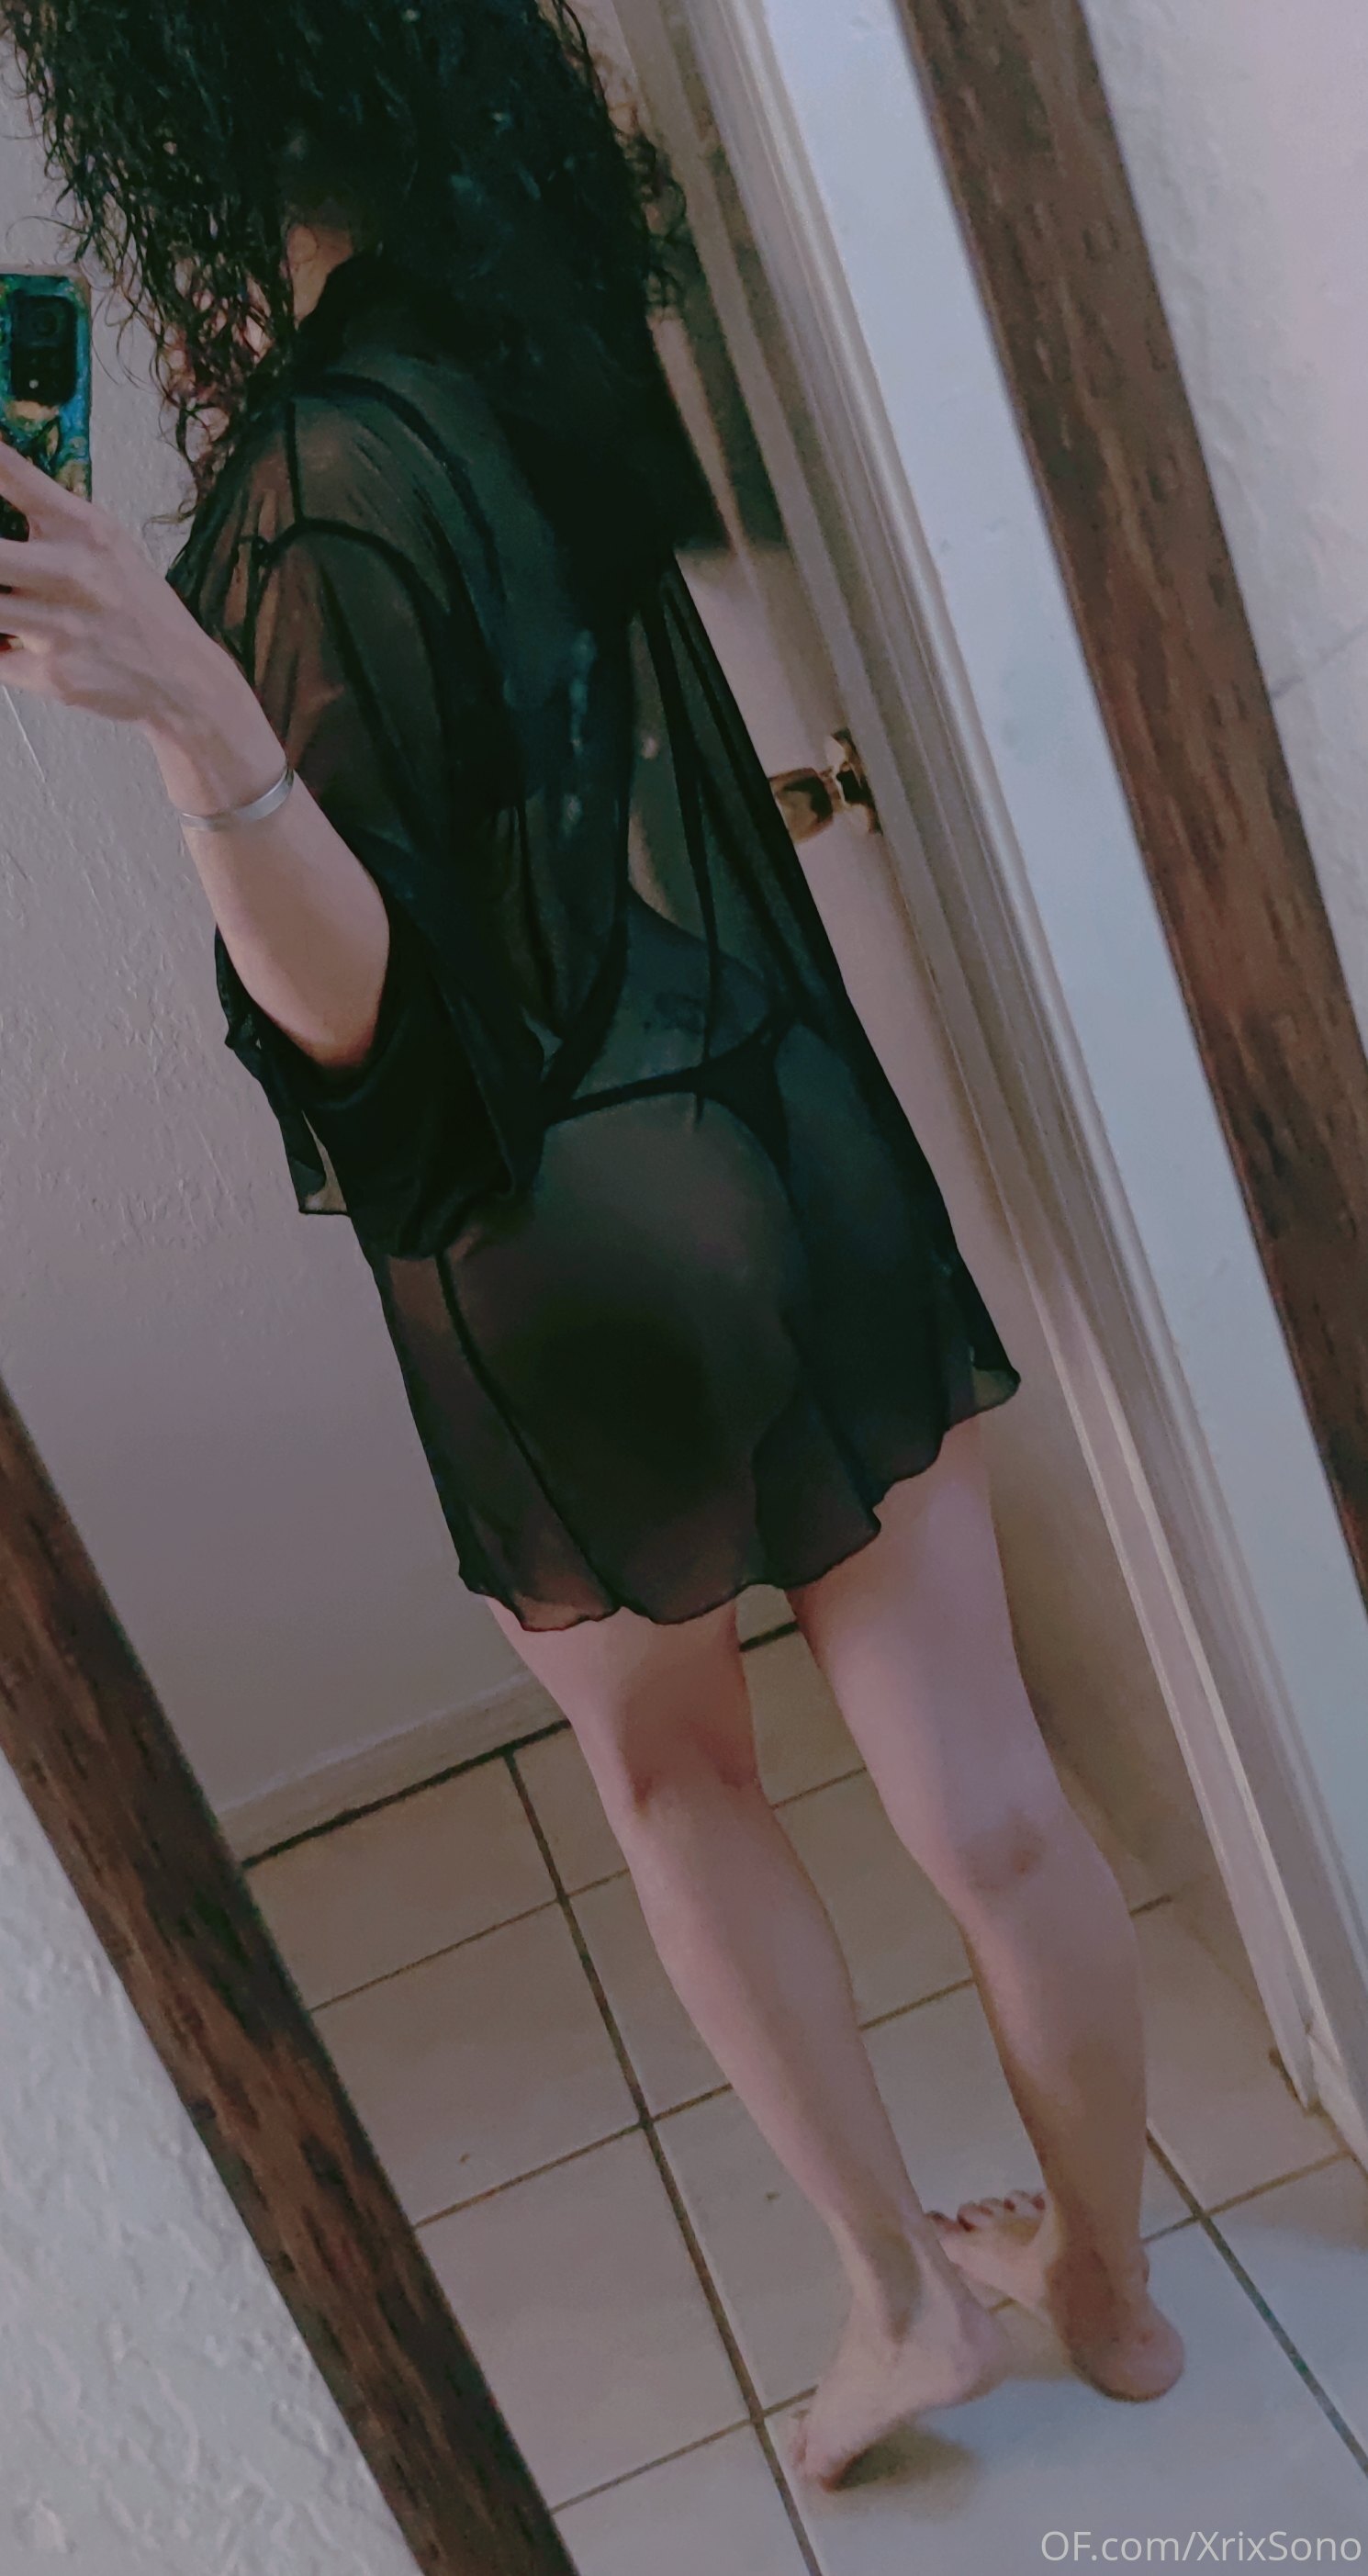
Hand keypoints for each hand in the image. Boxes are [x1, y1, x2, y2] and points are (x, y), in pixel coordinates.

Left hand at [0, 434, 222, 728]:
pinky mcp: (51, 674)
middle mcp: (68, 572)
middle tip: (0, 568)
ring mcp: (59, 627)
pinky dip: (1, 652)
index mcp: (81, 527)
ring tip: (11, 603)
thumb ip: (47, 509)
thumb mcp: (104, 540)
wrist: (181, 676)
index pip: (10, 475)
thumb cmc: (136, 604)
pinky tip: (16, 646)